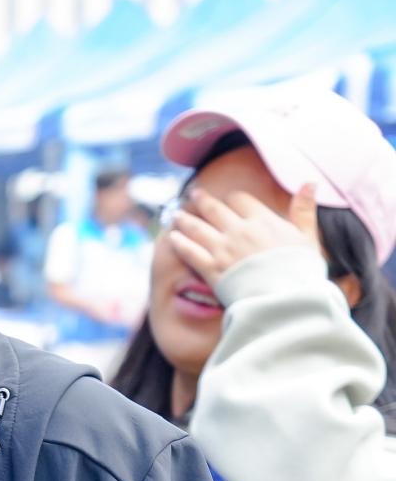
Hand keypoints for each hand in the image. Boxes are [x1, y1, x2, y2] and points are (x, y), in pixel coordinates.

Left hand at [166, 183, 322, 286]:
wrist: (286, 298)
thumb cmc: (301, 271)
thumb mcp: (308, 236)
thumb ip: (304, 209)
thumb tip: (310, 182)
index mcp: (263, 221)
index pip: (241, 200)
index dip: (232, 199)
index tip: (226, 199)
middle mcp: (239, 230)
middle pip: (214, 210)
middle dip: (202, 200)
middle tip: (192, 194)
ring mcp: (223, 249)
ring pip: (198, 228)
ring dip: (184, 219)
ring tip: (175, 214)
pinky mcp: (211, 269)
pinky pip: (190, 252)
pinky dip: (179, 243)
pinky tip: (171, 238)